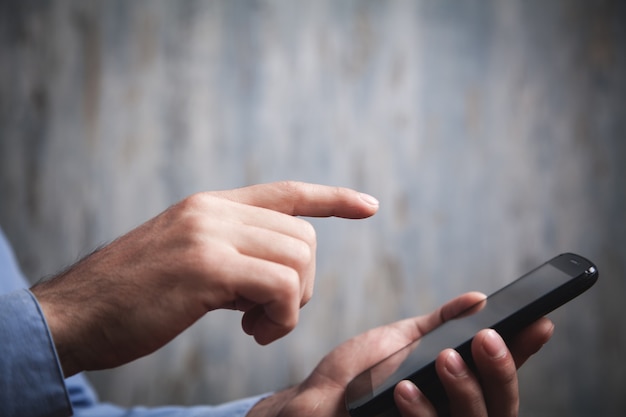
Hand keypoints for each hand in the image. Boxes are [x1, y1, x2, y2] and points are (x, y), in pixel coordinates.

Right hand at [31, 181, 378, 375]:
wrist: (74, 314)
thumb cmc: (131, 297)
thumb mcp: (185, 259)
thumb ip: (231, 251)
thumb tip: (277, 271)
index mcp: (210, 206)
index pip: (287, 192)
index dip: (332, 199)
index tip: (368, 206)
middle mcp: (214, 211)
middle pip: (303, 237)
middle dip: (303, 283)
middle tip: (269, 314)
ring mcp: (210, 235)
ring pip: (299, 259)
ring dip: (292, 303)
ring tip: (257, 325)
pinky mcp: (207, 267)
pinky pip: (281, 286)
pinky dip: (283, 317)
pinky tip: (254, 332)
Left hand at [248, 292, 553, 416]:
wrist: (314, 403)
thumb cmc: (358, 373)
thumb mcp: (401, 341)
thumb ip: (439, 325)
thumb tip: (478, 299)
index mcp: (457, 390)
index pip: (501, 377)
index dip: (523, 354)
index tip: (538, 322)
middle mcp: (454, 415)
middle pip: (500, 408)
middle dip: (501, 374)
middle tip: (486, 338)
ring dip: (466, 392)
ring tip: (446, 357)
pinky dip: (424, 412)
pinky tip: (406, 388)